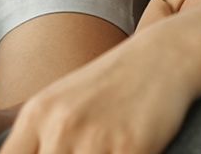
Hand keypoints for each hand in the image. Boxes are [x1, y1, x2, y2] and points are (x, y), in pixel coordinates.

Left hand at [0, 31, 200, 153]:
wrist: (163, 57)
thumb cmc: (111, 87)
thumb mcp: (61, 105)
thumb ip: (38, 140)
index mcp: (37, 115)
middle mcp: (60, 125)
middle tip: (88, 152)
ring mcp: (95, 137)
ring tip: (106, 150)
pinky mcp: (131, 147)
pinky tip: (130, 150)